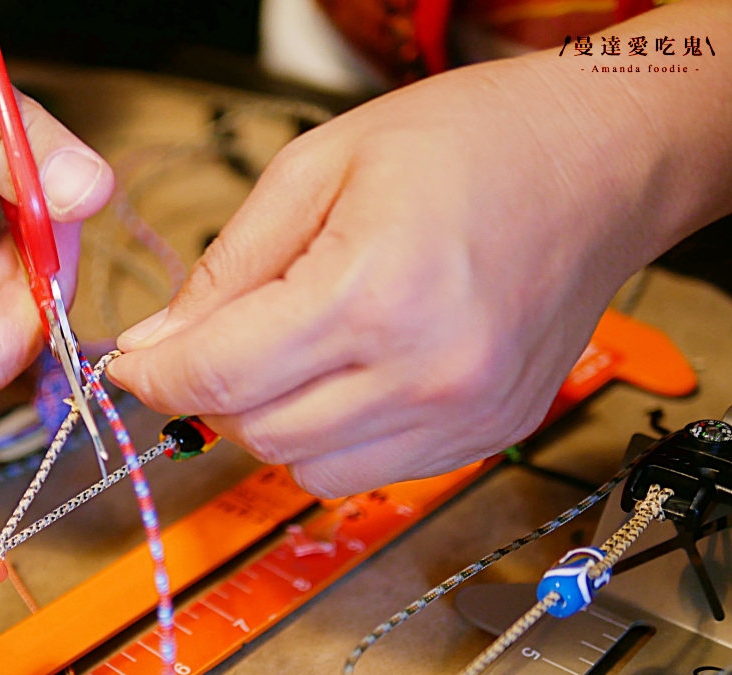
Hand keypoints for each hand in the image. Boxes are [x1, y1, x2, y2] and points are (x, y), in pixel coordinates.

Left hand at [107, 9, 731, 497]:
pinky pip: (369, 475)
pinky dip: (332, 440)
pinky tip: (344, 378)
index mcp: (374, 292)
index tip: (130, 367)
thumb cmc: (469, 142)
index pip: (220, 378)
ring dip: (270, 424)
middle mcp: (424, 373)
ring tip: (286, 357)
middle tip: (209, 347)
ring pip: (308, 471)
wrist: (601, 161)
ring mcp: (462, 416)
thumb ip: (226, 270)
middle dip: (210, 397)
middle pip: (257, 435)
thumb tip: (156, 348)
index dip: (154, 379)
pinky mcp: (485, 435)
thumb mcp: (317, 168)